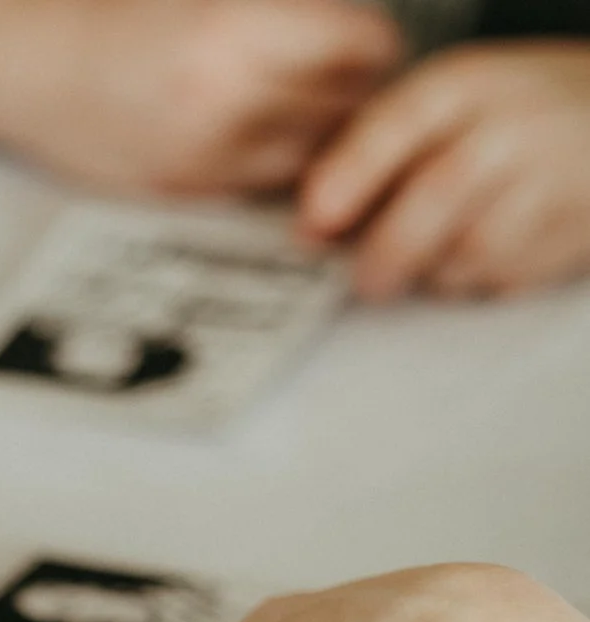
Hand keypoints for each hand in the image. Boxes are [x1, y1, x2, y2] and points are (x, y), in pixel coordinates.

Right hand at [0, 0, 401, 195]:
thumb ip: (279, 14)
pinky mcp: (180, 189)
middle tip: (331, 81)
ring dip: (314, 136)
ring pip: (311, 155)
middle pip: (347, 107)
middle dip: (348, 94)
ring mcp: (204, 151)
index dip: (369, 46)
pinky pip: (260, 183)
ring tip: (289, 110)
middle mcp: (227, 96)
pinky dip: (268, 163)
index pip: (364, 47)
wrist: (22, 61)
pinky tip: (246, 136)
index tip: (357, 44)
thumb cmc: (109, 15)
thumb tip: (349, 33)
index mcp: (238, 29)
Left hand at [299, 43, 589, 299]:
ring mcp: (553, 171)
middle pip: (437, 193)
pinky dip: (482, 281)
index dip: (350, 175)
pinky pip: (513, 272)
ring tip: (429, 265)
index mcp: (463, 86)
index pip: (398, 123)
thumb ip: (372, 156)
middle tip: (366, 279)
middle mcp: (511, 122)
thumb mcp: (440, 108)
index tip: (315, 220)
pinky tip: (475, 264)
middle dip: (388, 248)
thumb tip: (311, 230)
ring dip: (437, 272)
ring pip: (475, 247)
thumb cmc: (503, 114)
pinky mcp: (576, 223)